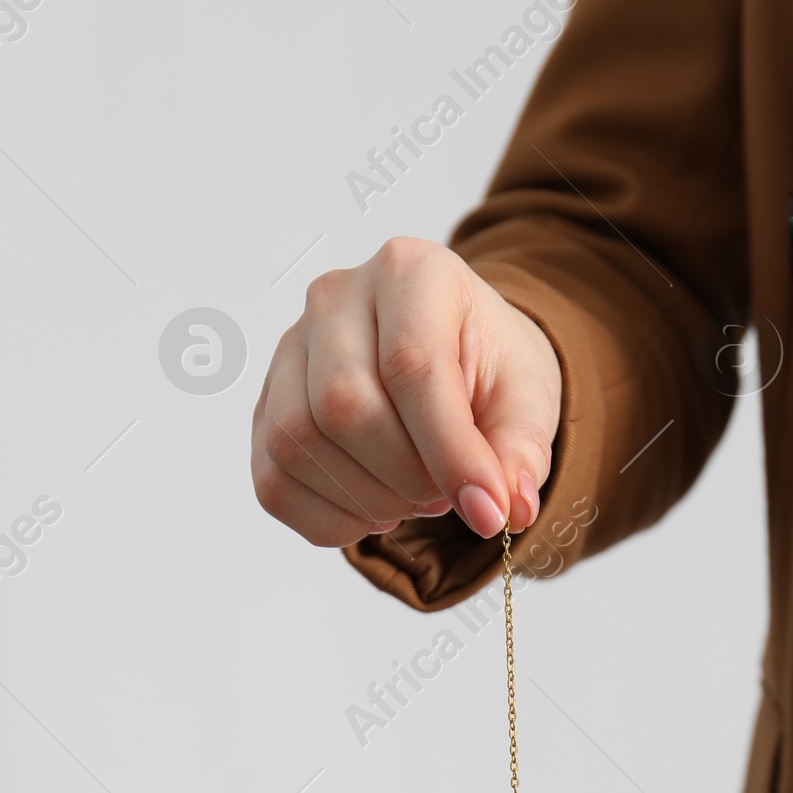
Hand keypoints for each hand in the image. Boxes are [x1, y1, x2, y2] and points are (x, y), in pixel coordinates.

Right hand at [251, 237, 562, 548]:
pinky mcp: (266, 406)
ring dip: (366, 500)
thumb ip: (521, 451)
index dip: (450, 454)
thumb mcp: (526, 400)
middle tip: (444, 493)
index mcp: (410, 272)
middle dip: (404, 477)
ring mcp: (289, 350)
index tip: (487, 511)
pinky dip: (327, 520)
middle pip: (343, 407)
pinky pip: (273, 481)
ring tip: (411, 497)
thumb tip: (507, 509)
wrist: (451, 357)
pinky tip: (371, 513)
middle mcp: (336, 298)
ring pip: (297, 443)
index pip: (411, 366)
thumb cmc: (486, 370)